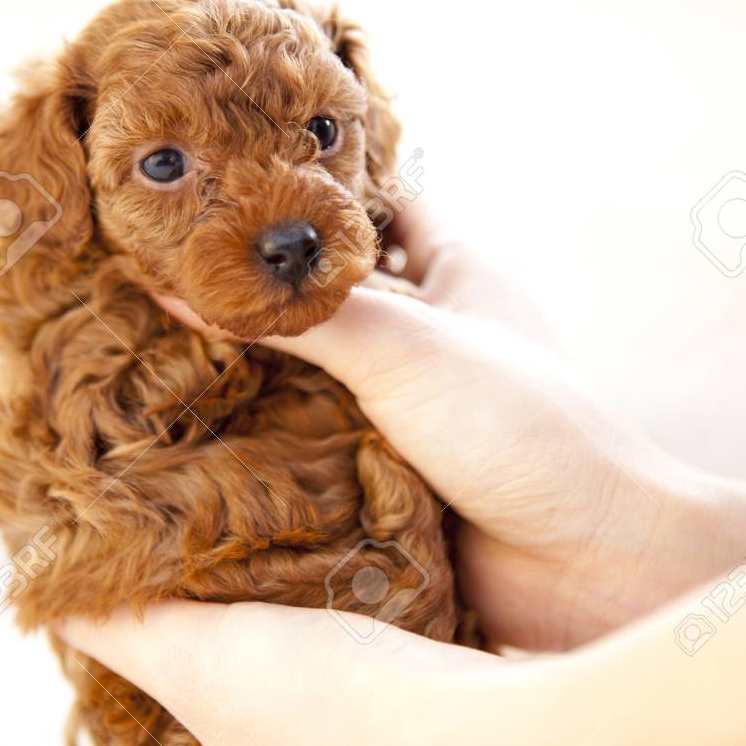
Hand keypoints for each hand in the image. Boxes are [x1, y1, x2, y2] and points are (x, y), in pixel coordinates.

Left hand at [57, 597, 563, 745]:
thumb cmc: (340, 715)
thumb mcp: (207, 657)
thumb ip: (124, 630)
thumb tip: (48, 598)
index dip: (145, 675)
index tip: (156, 611)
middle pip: (230, 742)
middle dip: (227, 670)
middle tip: (225, 593)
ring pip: (305, 731)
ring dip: (299, 669)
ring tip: (294, 594)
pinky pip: (368, 724)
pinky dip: (359, 676)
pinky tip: (368, 623)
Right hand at [155, 201, 745, 648]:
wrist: (588, 563)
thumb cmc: (523, 430)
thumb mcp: (407, 349)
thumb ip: (300, 319)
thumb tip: (185, 285)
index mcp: (456, 270)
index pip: (373, 200)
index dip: (307, 188)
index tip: (222, 181)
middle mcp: (430, 330)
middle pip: (332, 290)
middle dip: (262, 283)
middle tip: (165, 267)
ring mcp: (409, 402)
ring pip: (317, 368)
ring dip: (256, 365)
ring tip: (157, 343)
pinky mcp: (389, 468)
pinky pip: (316, 438)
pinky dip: (268, 432)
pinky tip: (198, 428)